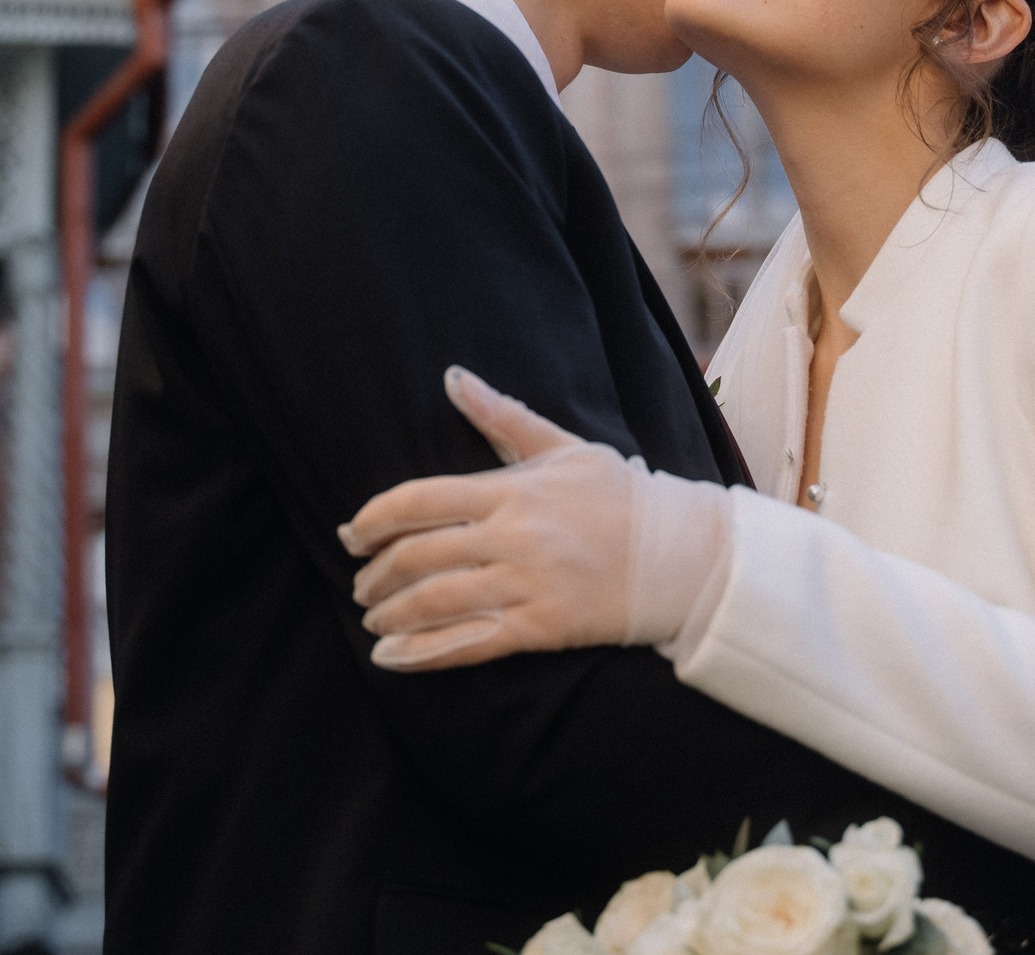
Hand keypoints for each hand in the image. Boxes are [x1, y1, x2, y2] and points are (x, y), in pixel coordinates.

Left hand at [337, 367, 641, 669]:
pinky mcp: (542, 627)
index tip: (351, 533)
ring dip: (391, 613)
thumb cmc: (620, 495)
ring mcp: (527, 584)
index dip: (374, 519)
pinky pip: (469, 643)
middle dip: (378, 573)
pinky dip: (422, 652)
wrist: (683, 555)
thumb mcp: (564, 446)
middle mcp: (513, 536)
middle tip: (360, 583)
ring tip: (371, 617)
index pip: (420, 500)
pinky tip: (390, 656)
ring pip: (436, 602)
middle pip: (419, 555)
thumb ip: (502, 416)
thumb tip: (451, 377)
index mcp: (511, 490)